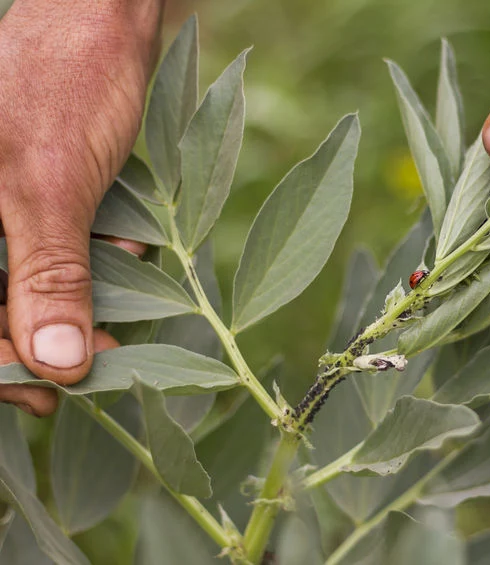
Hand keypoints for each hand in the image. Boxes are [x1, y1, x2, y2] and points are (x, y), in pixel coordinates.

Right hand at [0, 0, 161, 413]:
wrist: (101, 15)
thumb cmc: (64, 83)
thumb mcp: (50, 188)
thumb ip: (47, 277)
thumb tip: (54, 365)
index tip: (49, 395)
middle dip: (46, 332)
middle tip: (100, 358)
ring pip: (26, 276)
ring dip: (78, 294)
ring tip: (119, 296)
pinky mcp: (34, 188)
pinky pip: (53, 241)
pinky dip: (92, 256)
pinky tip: (126, 249)